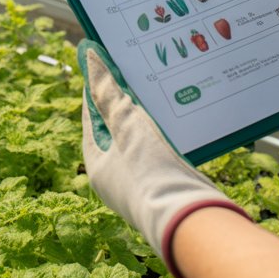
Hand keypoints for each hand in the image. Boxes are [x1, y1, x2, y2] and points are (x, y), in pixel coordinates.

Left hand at [78, 40, 249, 277]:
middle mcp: (116, 176)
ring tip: (155, 84)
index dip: (95, 90)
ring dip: (146, 113)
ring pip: (140, 137)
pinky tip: (175, 113)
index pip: (90, 118)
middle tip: (131, 69)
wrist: (190, 218)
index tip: (100, 65)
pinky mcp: (166, 183)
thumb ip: (108, 93)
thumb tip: (89, 59)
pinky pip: (160, 149)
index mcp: (98, 164)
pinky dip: (163, 129)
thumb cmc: (150, 171)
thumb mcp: (126, 125)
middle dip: (123, 100)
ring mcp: (142, 182)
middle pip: (115, 128)